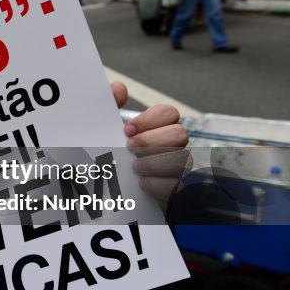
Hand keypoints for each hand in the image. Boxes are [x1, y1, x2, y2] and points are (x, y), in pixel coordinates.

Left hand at [111, 83, 190, 211]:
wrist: (105, 200)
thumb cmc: (109, 161)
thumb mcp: (104, 134)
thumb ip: (109, 109)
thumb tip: (118, 88)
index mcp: (156, 130)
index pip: (169, 113)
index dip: (151, 119)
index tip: (127, 130)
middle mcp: (172, 148)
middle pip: (180, 133)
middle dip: (152, 140)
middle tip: (129, 147)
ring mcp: (177, 171)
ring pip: (184, 159)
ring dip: (154, 163)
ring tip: (135, 168)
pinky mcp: (175, 195)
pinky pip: (178, 187)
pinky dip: (157, 184)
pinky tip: (141, 184)